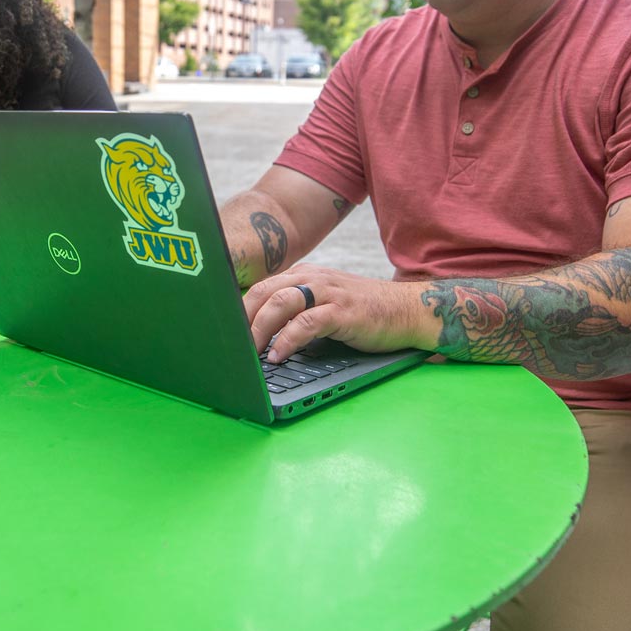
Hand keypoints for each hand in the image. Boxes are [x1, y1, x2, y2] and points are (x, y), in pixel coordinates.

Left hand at [242, 265, 428, 362]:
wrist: (406, 310)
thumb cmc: (363, 312)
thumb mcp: (324, 304)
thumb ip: (296, 311)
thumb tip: (259, 336)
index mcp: (303, 275)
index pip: (261, 287)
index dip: (238, 309)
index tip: (223, 331)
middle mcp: (312, 278)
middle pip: (264, 292)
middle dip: (243, 319)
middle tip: (230, 345)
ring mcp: (328, 292)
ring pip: (281, 303)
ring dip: (259, 329)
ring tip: (249, 352)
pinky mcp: (342, 311)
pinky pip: (306, 322)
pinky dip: (287, 339)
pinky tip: (279, 355)